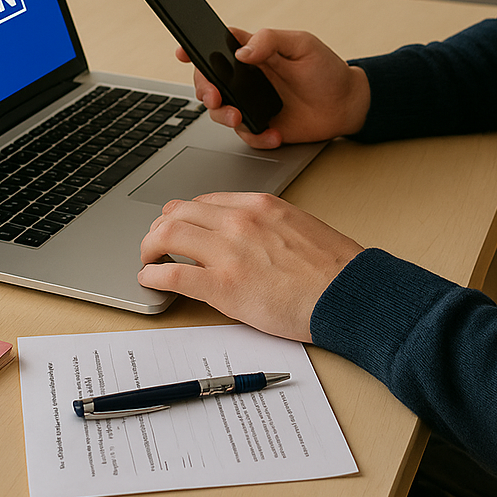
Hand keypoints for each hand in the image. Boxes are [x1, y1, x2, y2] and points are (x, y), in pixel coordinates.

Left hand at [138, 192, 364, 342]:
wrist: (348, 294)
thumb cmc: (334, 270)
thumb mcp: (299, 228)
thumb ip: (268, 227)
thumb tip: (247, 239)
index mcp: (260, 205)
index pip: (205, 201)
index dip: (185, 216)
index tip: (181, 228)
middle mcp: (240, 220)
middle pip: (178, 212)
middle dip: (160, 228)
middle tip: (156, 244)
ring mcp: (229, 251)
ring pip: (167, 234)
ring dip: (149, 247)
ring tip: (148, 260)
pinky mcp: (222, 285)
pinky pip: (172, 274)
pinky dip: (153, 275)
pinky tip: (150, 280)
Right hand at [176, 28, 369, 148]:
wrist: (347, 105)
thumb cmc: (327, 70)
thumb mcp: (302, 44)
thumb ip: (270, 40)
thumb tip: (241, 51)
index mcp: (253, 52)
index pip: (216, 46)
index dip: (195, 48)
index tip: (183, 52)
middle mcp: (246, 78)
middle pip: (209, 81)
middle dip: (203, 89)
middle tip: (213, 96)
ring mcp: (251, 103)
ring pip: (219, 111)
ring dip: (223, 115)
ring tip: (240, 117)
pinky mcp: (261, 126)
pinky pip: (246, 135)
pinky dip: (257, 136)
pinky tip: (273, 133)